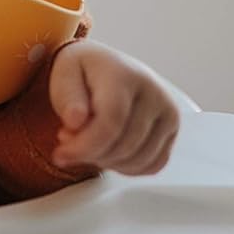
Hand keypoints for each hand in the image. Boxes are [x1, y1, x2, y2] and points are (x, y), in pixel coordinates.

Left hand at [47, 40, 178, 174]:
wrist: (107, 65)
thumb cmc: (84, 72)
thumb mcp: (64, 74)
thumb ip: (66, 97)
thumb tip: (76, 120)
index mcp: (124, 74)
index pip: (110, 122)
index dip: (85, 145)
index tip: (61, 153)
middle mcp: (153, 92)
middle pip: (125, 145)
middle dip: (91, 154)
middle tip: (70, 144)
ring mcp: (168, 111)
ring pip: (140, 159)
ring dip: (108, 162)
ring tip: (89, 143)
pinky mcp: (172, 129)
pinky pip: (153, 164)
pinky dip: (128, 167)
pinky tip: (109, 151)